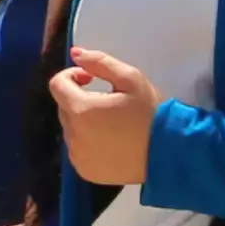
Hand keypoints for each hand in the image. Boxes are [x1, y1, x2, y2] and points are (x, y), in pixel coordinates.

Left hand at [47, 49, 153, 191]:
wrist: (168, 154)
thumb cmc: (150, 113)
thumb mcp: (130, 78)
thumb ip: (99, 62)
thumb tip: (75, 53)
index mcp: (80, 110)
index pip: (57, 85)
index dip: (72, 76)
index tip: (91, 79)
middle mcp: (73, 135)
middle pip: (64, 107)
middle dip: (79, 99)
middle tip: (108, 102)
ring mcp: (77, 156)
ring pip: (70, 129)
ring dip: (83, 121)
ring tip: (111, 123)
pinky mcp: (86, 172)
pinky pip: (77, 150)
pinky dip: (87, 142)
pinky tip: (110, 142)